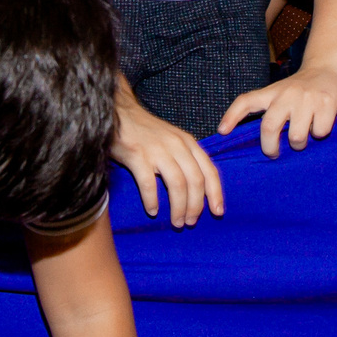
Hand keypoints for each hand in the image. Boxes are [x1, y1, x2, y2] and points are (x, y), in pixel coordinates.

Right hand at [113, 87, 222, 226]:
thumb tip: (197, 189)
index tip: (218, 211)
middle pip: (195, 181)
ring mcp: (157, 150)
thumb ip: (185, 158)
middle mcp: (176, 145)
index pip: (209, 170)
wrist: (118, 113)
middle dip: (196, 206)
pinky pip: (148, 183)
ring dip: (179, 207)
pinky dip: (152, 200)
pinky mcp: (137, 155)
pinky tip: (152, 211)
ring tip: (177, 222)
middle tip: (191, 222)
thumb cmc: (145, 132)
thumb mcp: (173, 139)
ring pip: (177, 184)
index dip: (215, 193)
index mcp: (188, 143)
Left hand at [220, 65, 336, 157]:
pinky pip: (319, 132)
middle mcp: (287, 94)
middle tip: (273, 154)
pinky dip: (320, 134)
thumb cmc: (303, 88)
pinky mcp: (327, 103)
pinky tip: (321, 124)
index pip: (246, 101)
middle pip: (269, 127)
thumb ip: (271, 109)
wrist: (331, 68)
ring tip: (301, 140)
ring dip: (298, 145)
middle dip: (269, 147)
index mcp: (272, 92)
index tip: (222, 131)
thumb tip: (255, 139)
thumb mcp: (281, 92)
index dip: (231, 116)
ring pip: (296, 136)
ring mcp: (307, 98)